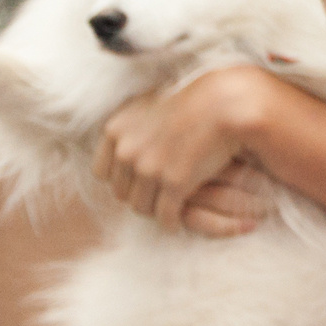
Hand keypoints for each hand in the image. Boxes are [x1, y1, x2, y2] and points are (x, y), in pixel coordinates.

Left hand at [94, 66, 267, 230]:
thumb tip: (119, 147)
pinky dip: (171, 222)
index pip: (102, 172)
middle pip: (121, 192)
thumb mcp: (147, 106)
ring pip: (141, 207)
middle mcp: (127, 151)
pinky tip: (177, 221)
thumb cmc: (190, 103)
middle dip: (137, 195)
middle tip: (154, 196)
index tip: (134, 181)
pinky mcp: (174, 183)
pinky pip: (165, 216)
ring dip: (153, 210)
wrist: (223, 104)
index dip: (119, 178)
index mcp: (116, 131)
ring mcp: (150, 168)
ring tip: (165, 209)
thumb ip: (128, 128)